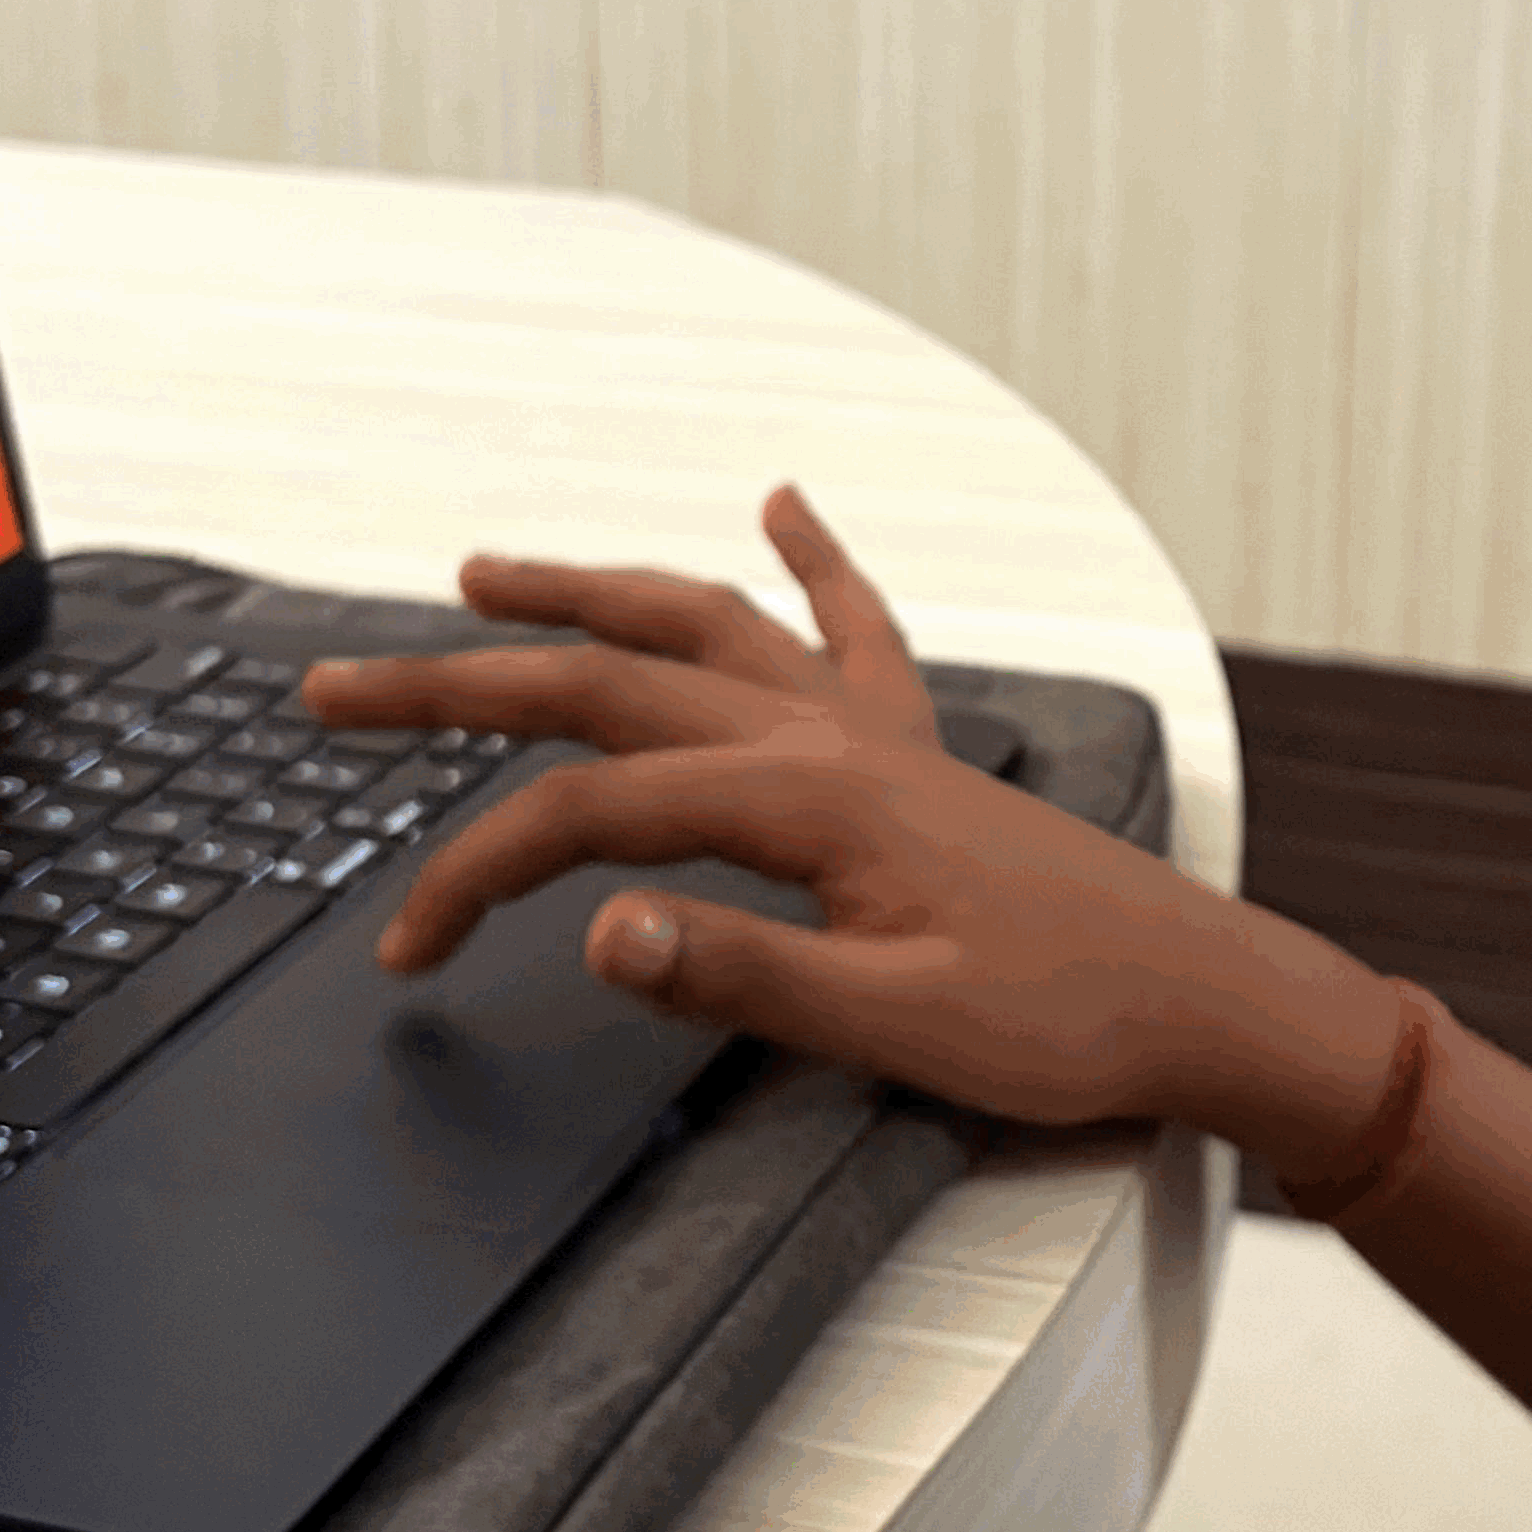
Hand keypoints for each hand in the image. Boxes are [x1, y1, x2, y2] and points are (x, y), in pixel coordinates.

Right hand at [299, 487, 1370, 1141]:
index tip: (403, 950)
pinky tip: (785, 501)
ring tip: (482, 570)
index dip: (472, 877)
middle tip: (330, 692)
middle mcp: (826, 739)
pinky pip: (855, 626)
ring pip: (701, 627)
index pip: (585, 821)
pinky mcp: (923, 752)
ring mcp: (874, 734)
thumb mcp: (892, 1030)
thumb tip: (599, 932)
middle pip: (601, 687)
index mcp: (803, 802)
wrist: (1202, 1001)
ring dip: (587, 591)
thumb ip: (740, 975)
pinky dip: (814, 557)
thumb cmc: (1065, 1025)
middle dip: (453, 683)